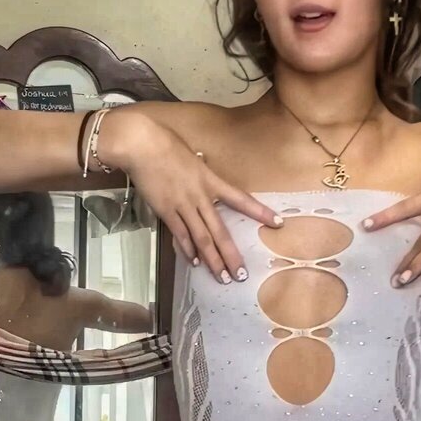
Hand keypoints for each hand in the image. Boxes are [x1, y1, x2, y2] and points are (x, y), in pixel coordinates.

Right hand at [101, 109, 282, 283]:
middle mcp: (200, 196)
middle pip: (220, 231)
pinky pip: (179, 234)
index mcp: (211, 180)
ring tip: (222, 277)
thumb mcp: (192, 157)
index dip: (260, 212)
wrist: (142, 145)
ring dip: (212, 260)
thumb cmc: (165, 144)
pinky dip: (187, 249)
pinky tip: (194, 262)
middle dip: (231, 255)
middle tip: (241, 274)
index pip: (241, 199)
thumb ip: (199, 169)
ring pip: (202, 238)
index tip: (278, 223)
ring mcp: (183, 205)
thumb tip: (202, 165)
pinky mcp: (165, 210)